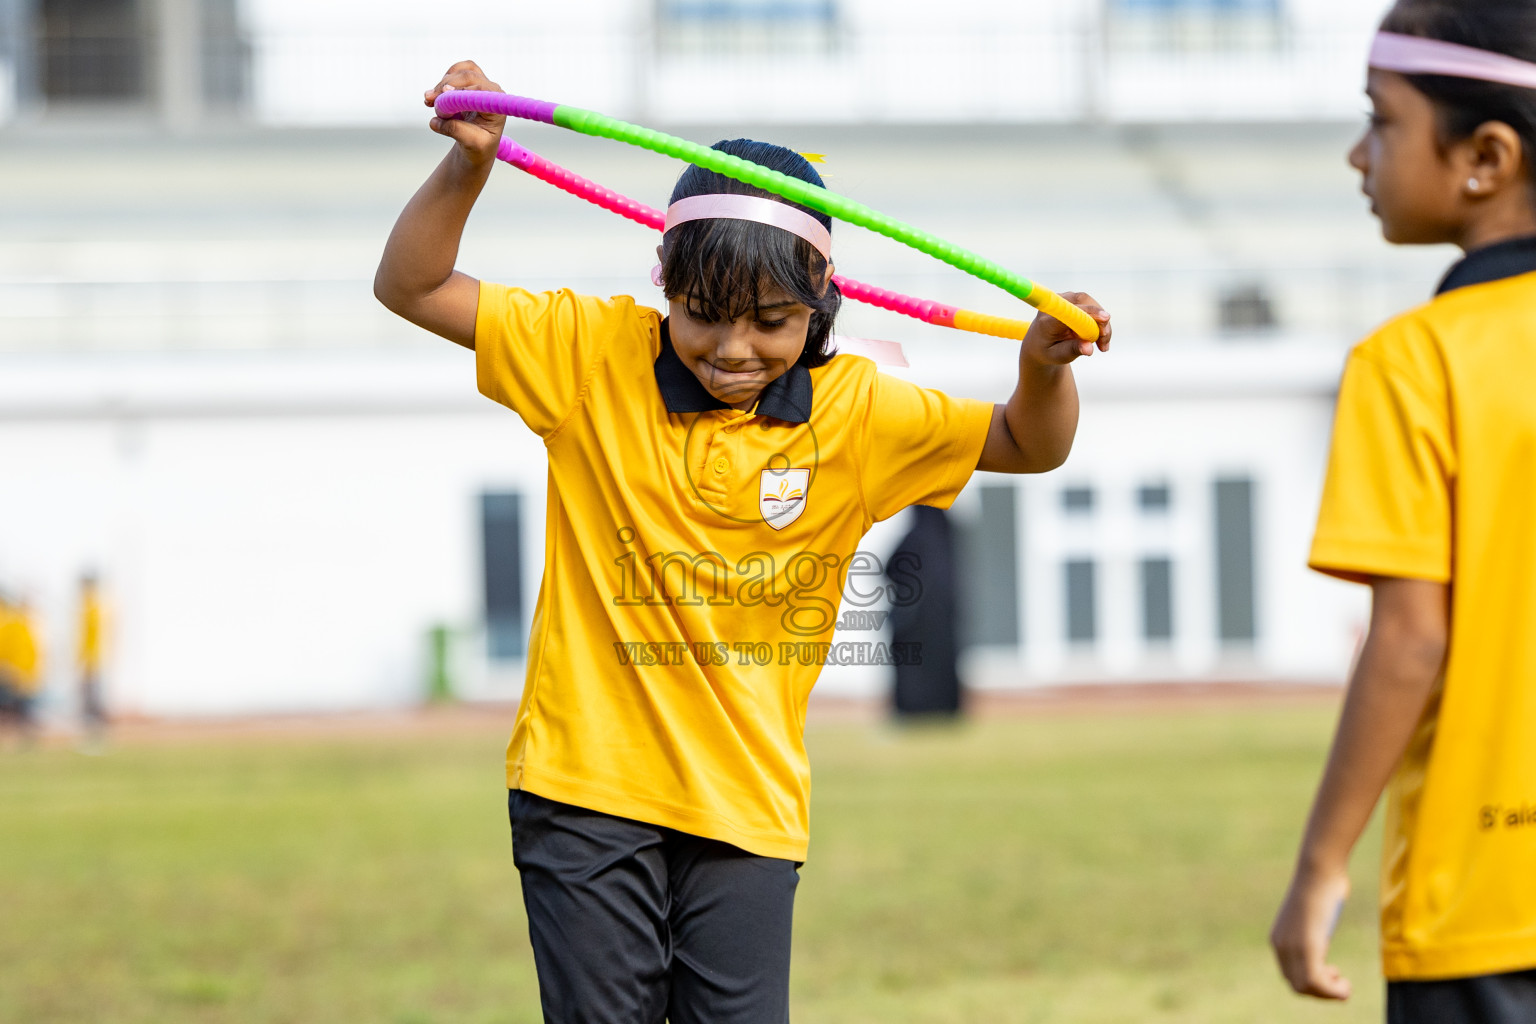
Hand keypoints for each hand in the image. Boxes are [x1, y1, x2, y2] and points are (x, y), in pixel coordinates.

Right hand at [423, 61, 505, 165]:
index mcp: (497, 106)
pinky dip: (442, 81)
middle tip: (429, 100)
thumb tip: (435, 121)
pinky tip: (434, 96)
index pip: (481, 89)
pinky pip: (455, 72)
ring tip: (429, 101)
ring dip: (442, 84)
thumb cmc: (479, 147)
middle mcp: (491, 92)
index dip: (461, 89)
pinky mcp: (469, 82)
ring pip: (460, 71)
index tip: (444, 94)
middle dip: (446, 86)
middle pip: (469, 76)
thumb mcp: (471, 143)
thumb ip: (455, 131)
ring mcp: (481, 85)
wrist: (476, 146)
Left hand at [1021, 292, 1111, 365]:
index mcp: (1046, 321)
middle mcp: (1054, 304)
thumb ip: (1072, 351)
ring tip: (1102, 346)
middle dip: (1100, 322)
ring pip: (1091, 304)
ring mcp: (1063, 298)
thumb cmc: (1047, 350)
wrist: (1039, 343)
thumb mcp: (1057, 356)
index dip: (1087, 312)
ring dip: (1102, 324)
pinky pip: (1092, 306)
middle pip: (1083, 304)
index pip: (1069, 313)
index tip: (1105, 318)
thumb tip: (1089, 349)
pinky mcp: (1073, 298)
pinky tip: (1101, 338)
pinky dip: (1100, 321)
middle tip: (1104, 345)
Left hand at [1270, 864, 1351, 999]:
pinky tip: (1345, 987)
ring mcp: (1291, 945)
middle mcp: (1280, 944)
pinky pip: (1315, 981)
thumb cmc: (1322, 885)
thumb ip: (1312, 929)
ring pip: (1305, 987)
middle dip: (1321, 991)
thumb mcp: (1314, 914)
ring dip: (1328, 993)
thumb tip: (1319, 930)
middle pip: (1297, 984)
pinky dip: (1332, 991)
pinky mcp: (1306, 945)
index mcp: (1280, 938)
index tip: (1333, 974)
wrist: (1319, 869)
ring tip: (1344, 987)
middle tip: (1341, 983)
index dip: (1313, 983)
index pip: (1291, 974)